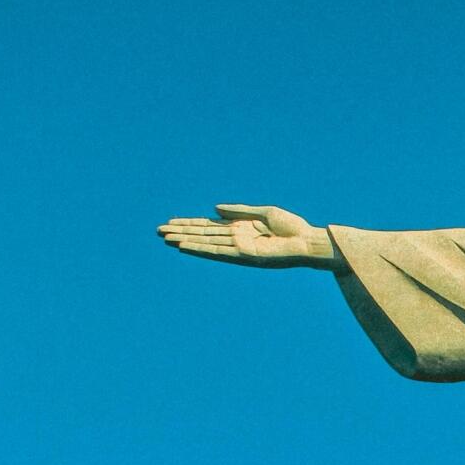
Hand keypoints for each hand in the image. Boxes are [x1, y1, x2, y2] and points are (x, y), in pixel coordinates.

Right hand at [155, 203, 335, 267]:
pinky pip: (217, 251)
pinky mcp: (243, 255)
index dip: (189, 224)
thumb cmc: (291, 227)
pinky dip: (200, 249)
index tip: (170, 222)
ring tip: (165, 238)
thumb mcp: (263, 213)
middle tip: (158, 231)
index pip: (208, 226)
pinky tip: (185, 246)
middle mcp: (235, 239)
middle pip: (202, 234)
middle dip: (181, 232)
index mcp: (239, 228)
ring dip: (185, 240)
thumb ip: (238, 211)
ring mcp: (238, 247)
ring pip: (205, 243)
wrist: (306, 240)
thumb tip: (214, 209)